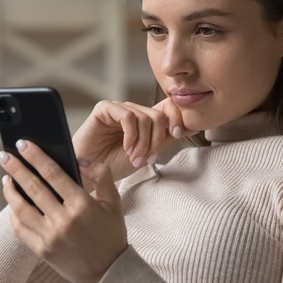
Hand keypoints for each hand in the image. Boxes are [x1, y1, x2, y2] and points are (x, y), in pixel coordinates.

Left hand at [0, 139, 126, 282]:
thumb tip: (79, 159)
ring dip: (10, 190)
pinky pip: (20, 228)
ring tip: (6, 178)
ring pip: (21, 208)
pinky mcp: (41, 250)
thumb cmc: (111, 235)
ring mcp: (50, 237)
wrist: (107, 273)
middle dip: (16, 168)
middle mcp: (63, 220)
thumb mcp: (113, 202)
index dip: (36, 157)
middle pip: (32, 187)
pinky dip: (14, 213)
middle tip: (4, 155)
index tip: (23, 144)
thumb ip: (101, 176)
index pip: (53, 174)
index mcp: (82, 205)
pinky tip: (14, 202)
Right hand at [72, 98, 195, 182]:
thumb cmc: (114, 165)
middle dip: (156, 140)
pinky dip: (131, 135)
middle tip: (147, 158)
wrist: (90, 174)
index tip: (177, 134)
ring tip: (134, 157)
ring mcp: (118, 109)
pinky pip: (128, 116)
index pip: (168, 107)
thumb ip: (165, 139)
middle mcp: (132, 111)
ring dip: (143, 142)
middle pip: (158, 115)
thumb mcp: (146, 153)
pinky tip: (126, 148)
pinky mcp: (104, 109)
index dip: (177, 118)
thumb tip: (192, 126)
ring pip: (144, 117)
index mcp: (144, 119)